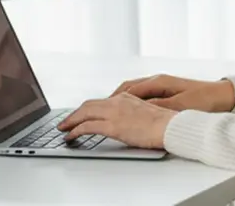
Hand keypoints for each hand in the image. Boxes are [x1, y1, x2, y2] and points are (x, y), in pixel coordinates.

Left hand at [57, 93, 174, 148]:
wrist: (171, 126)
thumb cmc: (164, 124)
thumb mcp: (145, 113)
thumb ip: (131, 115)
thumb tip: (123, 124)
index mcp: (125, 97)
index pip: (100, 101)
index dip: (86, 109)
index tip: (80, 115)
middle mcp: (117, 101)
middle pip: (88, 105)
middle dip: (74, 114)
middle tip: (65, 122)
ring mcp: (114, 113)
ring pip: (84, 113)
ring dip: (70, 121)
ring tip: (63, 129)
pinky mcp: (112, 126)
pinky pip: (87, 127)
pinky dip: (75, 131)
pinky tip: (70, 137)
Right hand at [109, 74, 234, 112]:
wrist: (224, 96)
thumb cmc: (204, 100)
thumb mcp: (179, 106)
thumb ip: (157, 106)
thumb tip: (136, 108)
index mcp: (159, 81)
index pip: (128, 89)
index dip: (112, 98)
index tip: (100, 108)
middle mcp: (158, 80)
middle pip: (127, 88)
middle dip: (112, 98)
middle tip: (98, 109)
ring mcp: (163, 85)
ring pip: (135, 91)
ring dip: (121, 100)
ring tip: (110, 112)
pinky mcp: (168, 91)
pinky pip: (143, 95)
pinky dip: (132, 102)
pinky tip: (130, 112)